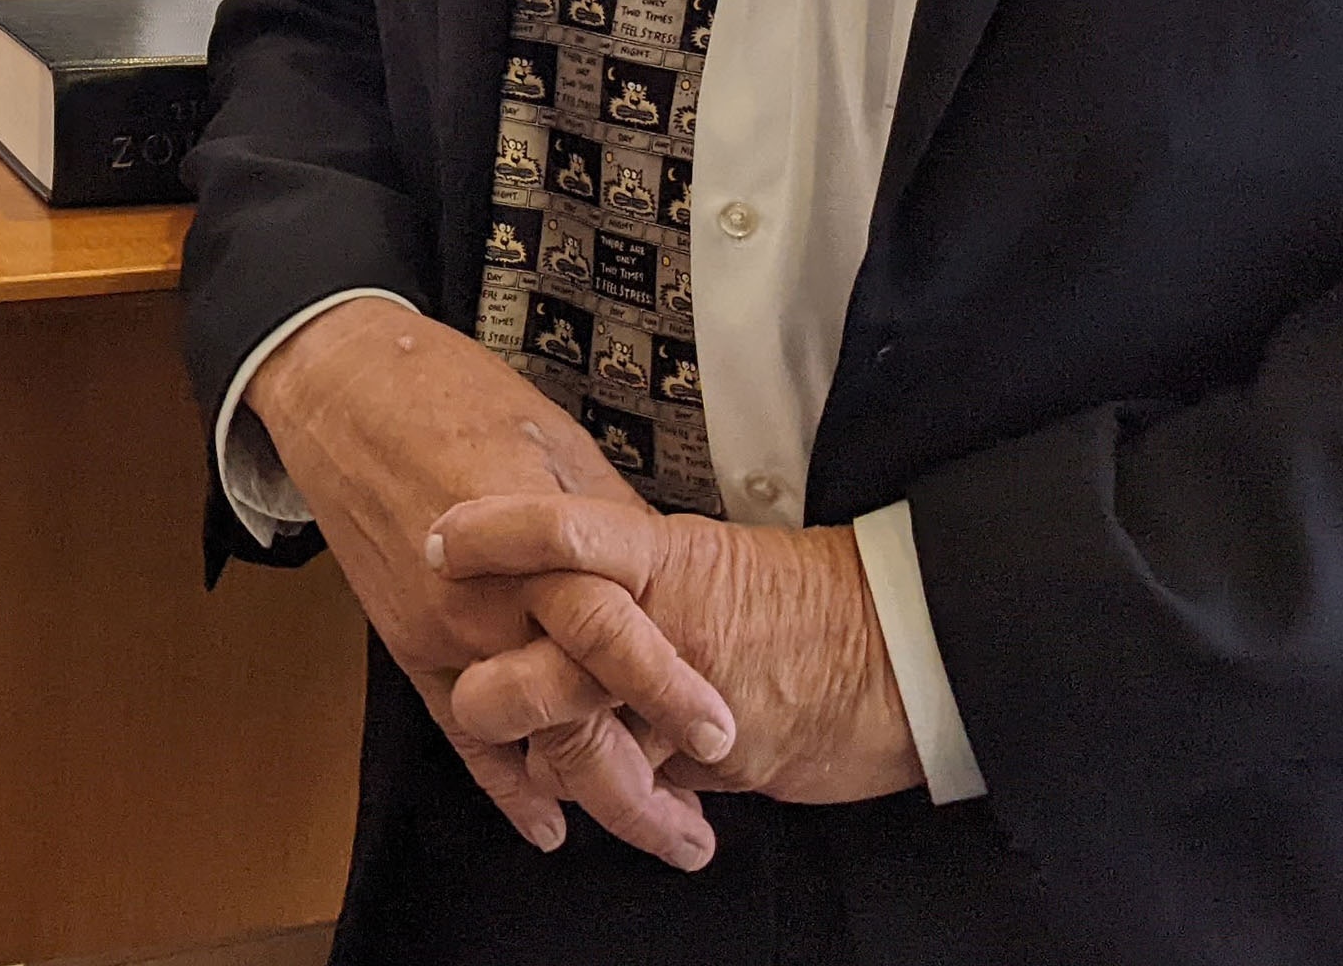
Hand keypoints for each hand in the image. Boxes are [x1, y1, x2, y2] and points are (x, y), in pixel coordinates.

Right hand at [247, 299, 737, 864]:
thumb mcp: (560, 446)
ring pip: (524, 738)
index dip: (666, 687)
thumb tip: (661, 590)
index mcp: (534, 541)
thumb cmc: (459, 398)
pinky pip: (460, 733)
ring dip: (589, 796)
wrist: (346, 389)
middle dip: (638, 785)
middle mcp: (488, 599)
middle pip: (568, 712)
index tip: (721, 734)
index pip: (608, 630)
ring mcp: (441, 631)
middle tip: (697, 836)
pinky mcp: (407, 645)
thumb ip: (609, 530)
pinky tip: (548, 826)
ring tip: (657, 835)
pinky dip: (504, 785)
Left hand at [427, 493, 924, 805]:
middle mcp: (664, 622)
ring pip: (580, 736)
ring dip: (553, 763)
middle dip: (494, 695)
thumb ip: (635, 577)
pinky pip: (640, 784)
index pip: (563, 530)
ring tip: (541, 775)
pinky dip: (629, 803)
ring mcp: (684, 693)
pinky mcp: (712, 756)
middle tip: (465, 698)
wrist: (902, 651)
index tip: (440, 541)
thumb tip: (564, 592)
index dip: (495, 534)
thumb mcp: (709, 562)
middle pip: (546, 656)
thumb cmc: (807, 602)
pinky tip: (644, 812)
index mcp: (663, 555)